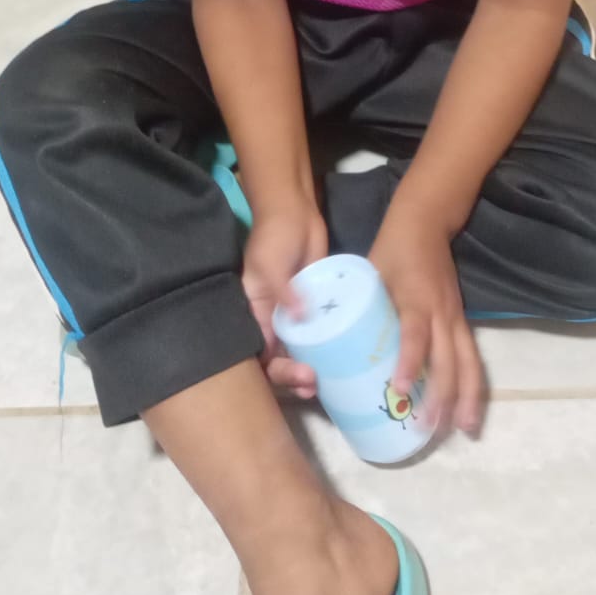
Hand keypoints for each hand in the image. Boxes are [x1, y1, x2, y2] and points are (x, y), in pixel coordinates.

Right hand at [242, 201, 327, 400]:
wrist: (296, 211)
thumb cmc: (274, 236)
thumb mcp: (270, 264)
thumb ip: (283, 292)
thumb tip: (300, 319)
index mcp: (254, 312)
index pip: (257, 352)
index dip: (273, 369)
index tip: (295, 374)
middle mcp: (273, 319)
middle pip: (277, 359)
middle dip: (291, 376)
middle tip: (312, 383)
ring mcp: (296, 314)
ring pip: (300, 352)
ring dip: (310, 369)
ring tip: (324, 383)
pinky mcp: (317, 305)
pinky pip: (321, 333)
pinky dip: (328, 348)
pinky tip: (341, 360)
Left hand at [370, 200, 483, 435]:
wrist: (426, 221)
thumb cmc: (392, 248)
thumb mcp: (369, 271)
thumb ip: (354, 304)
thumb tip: (325, 341)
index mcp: (414, 298)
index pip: (414, 334)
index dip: (409, 362)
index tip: (401, 389)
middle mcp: (440, 312)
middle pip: (448, 358)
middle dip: (441, 396)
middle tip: (426, 429)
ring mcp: (454, 317)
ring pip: (468, 362)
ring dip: (466, 397)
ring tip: (463, 430)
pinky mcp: (461, 320)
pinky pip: (472, 356)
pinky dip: (473, 385)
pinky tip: (468, 410)